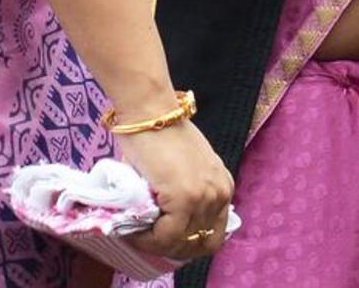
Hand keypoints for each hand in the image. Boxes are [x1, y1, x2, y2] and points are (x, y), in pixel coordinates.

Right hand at [119, 120, 233, 263]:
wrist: (150, 111)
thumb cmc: (160, 133)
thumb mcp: (186, 167)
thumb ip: (189, 192)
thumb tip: (171, 222)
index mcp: (223, 185)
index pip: (213, 235)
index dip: (187, 244)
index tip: (163, 241)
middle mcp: (220, 192)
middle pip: (200, 243)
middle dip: (172, 248)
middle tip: (148, 241)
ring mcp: (204, 196)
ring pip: (181, 243)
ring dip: (157, 243)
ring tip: (138, 234)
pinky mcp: (185, 198)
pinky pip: (166, 236)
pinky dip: (148, 239)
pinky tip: (135, 230)